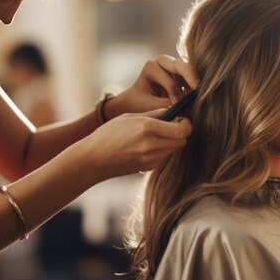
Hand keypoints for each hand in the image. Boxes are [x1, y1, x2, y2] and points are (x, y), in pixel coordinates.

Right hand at [78, 108, 192, 180]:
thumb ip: (153, 114)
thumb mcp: (129, 117)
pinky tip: (146, 146)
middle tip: (171, 126)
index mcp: (147, 128)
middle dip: (180, 133)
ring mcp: (151, 159)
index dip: (186, 124)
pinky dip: (161, 150)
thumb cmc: (108, 134)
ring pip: (174, 149)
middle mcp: (151, 145)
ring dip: (171, 142)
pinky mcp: (148, 168)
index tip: (182, 119)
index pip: (182, 130)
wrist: (93, 159)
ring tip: (155, 136)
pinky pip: (163, 156)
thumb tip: (171, 111)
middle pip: (182, 141)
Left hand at [106, 55, 199, 117]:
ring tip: (196, 96)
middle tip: (199, 90)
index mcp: (151, 66)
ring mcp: (173, 66)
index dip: (175, 93)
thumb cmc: (138, 102)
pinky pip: (191, 77)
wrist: (135, 101)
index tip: (176, 105)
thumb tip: (182, 106)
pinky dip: (193, 86)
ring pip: (189, 70)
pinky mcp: (181, 73)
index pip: (169, 79)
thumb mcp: (148, 105)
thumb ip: (164, 105)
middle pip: (182, 66)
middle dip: (191, 78)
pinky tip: (193, 97)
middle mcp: (163, 62)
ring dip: (194, 83)